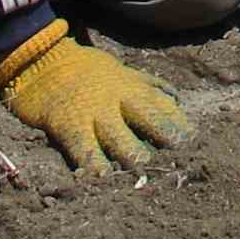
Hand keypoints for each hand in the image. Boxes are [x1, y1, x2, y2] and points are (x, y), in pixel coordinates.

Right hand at [0, 19, 185, 171]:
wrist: (42, 59)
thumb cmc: (85, 69)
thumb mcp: (123, 71)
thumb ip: (149, 86)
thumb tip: (178, 101)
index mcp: (132, 86)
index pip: (163, 105)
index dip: (180, 124)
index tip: (197, 143)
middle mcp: (117, 98)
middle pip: (148, 118)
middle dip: (167, 138)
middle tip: (184, 158)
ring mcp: (93, 111)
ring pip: (119, 136)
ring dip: (134, 154)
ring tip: (147, 171)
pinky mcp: (68, 124)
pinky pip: (84, 147)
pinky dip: (94, 164)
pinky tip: (103, 179)